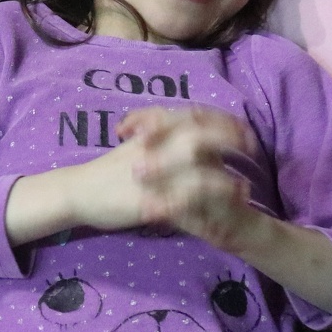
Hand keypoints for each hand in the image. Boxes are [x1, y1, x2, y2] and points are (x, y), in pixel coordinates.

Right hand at [3, 106, 263, 248]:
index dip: (225, 121)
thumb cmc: (111, 169)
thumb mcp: (140, 143)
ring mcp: (151, 173)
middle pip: (201, 135)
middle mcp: (154, 146)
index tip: (246, 131)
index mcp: (154, 130)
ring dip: (223, 178)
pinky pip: (180, 203)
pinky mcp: (147, 200)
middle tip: (252, 152)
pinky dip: (202, 208)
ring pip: (195, 168)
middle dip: (231, 142)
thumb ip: (166, 134)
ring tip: (243, 189)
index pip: (197, 115)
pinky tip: (217, 216)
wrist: (78, 191)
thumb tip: (200, 135)